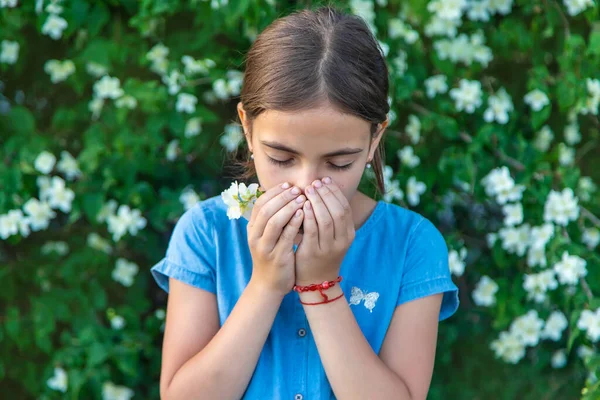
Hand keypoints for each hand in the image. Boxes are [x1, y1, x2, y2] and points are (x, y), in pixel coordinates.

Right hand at [246, 182, 305, 296]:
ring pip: (274, 221)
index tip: (288, 184)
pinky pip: (286, 236)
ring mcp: (264, 247)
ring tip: (302, 199)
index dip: (274, 192)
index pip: (259, 203)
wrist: (269, 284)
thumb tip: (282, 194)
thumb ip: (272, 218)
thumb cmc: (272, 255)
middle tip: (297, 189)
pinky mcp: (277, 257)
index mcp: (252, 229)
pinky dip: (294, 223)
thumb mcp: (267, 236)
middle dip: (282, 197)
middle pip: (266, 209)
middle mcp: (255, 237)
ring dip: (289, 207)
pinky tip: (304, 214)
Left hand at [294, 177, 354, 285]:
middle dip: (326, 194)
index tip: (325, 180)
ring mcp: (328, 248)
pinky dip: (308, 215)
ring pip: (326, 219)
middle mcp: (342, 241)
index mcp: (349, 234)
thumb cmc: (322, 253)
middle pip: (337, 211)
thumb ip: (331, 217)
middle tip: (315, 183)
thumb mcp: (333, 236)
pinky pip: (312, 230)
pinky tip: (303, 205)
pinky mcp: (313, 252)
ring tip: (308, 190)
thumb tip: (324, 188)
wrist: (316, 281)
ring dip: (317, 201)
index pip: (345, 207)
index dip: (335, 192)